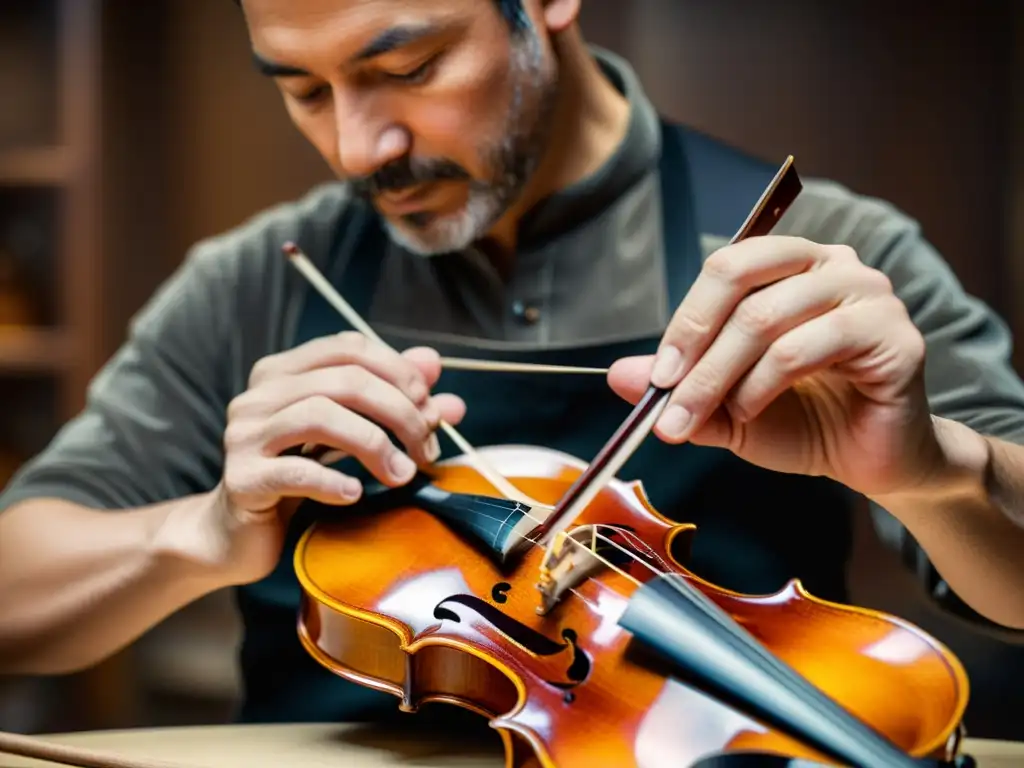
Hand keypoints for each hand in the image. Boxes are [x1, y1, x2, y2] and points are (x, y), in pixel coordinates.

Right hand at [208, 332, 464, 583]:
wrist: (238, 533)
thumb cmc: (298, 476)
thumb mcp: (346, 432)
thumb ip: (389, 396)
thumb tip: (434, 364)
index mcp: (283, 372)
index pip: (349, 347)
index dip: (398, 371)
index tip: (429, 406)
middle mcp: (259, 395)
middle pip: (344, 381)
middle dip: (399, 412)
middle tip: (425, 448)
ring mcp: (245, 436)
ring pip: (320, 416)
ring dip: (375, 444)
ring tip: (402, 474)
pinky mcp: (242, 480)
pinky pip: (295, 472)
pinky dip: (334, 481)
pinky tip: (356, 493)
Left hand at [607, 236, 947, 499]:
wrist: (869, 461)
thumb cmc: (804, 422)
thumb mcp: (726, 406)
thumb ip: (679, 387)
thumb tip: (618, 374)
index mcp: (793, 265)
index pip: (726, 268)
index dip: (685, 320)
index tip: (655, 376)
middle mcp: (833, 264)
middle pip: (741, 278)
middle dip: (694, 345)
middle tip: (667, 397)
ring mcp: (868, 293)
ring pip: (765, 318)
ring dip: (721, 375)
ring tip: (713, 416)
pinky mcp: (892, 334)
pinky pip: (803, 348)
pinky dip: (762, 385)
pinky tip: (752, 412)